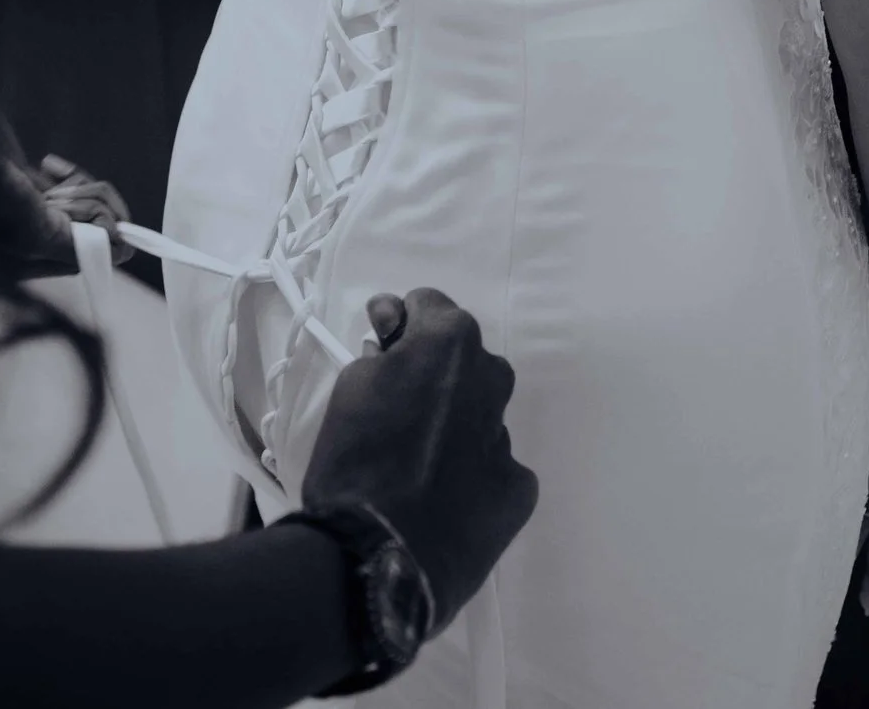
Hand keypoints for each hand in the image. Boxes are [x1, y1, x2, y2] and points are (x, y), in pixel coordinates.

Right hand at [303, 289, 538, 634]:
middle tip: (396, 415)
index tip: (382, 354)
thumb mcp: (349, 390)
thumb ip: (382, 355)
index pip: (429, 308)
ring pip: (480, 416)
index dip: (401, 330)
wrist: (375, 559)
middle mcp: (491, 378)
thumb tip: (397, 346)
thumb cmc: (351, 464)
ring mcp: (509, 436)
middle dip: (435, 377)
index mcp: (449, 343)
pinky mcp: (520, 489)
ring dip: (455, 428)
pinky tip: (444, 504)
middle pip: (463, 362)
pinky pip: (493, 468)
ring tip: (416, 469)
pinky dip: (472, 478)